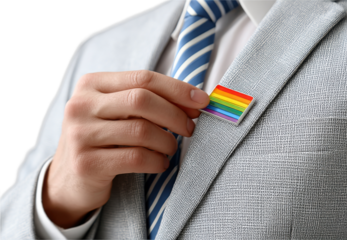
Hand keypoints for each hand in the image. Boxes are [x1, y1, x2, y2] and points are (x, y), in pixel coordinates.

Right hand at [43, 70, 208, 227]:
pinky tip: (161, 163)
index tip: (202, 101)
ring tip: (171, 148)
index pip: (143, 78)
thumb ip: (146, 101)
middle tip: (190, 128)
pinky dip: (157, 161)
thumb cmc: (103, 140)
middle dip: (175, 114)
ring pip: (142, 130)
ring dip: (168, 141)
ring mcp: (81, 134)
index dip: (177, 89)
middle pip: (142, 100)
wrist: (68, 179)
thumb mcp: (115, 112)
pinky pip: (136, 158)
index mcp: (91, 84)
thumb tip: (194, 100)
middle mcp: (81, 105)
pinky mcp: (87, 163)